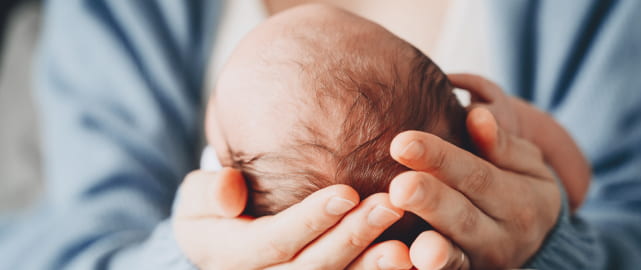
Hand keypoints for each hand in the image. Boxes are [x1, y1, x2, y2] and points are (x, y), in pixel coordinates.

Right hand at [173, 168, 412, 268]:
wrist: (221, 244)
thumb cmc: (214, 213)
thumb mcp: (196, 199)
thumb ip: (208, 193)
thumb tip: (229, 192)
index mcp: (232, 258)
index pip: (275, 242)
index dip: (311, 220)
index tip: (348, 191)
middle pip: (314, 267)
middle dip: (353, 238)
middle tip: (390, 207)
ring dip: (371, 267)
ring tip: (407, 247)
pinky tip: (408, 266)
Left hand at [388, 108, 560, 268]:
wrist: (536, 243)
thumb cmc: (520, 190)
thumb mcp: (526, 166)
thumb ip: (501, 144)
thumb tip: (476, 114)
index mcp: (519, 201)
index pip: (475, 175)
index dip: (439, 159)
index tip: (402, 141)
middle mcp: (502, 238)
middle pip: (462, 218)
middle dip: (430, 201)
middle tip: (399, 185)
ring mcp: (482, 264)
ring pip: (455, 256)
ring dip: (432, 249)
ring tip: (412, 240)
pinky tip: (405, 262)